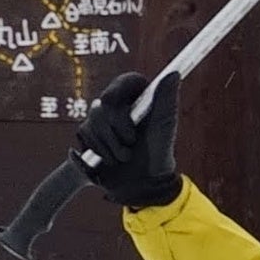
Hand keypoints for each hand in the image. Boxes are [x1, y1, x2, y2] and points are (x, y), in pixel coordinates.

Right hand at [78, 71, 180, 209]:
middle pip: (106, 101)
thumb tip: (174, 73)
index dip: (122, 90)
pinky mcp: (89, 133)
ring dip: (112, 143)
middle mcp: (120, 106)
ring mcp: (102, 119)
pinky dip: (100, 149)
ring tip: (124, 155)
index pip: (126, 81)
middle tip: (132, 142)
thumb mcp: (163, 129)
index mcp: (141, 100)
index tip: (124, 107)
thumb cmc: (157, 156)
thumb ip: (166, 101)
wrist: (139, 185)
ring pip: (94, 118)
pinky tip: (110, 158)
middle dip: (120, 127)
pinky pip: (85, 132)